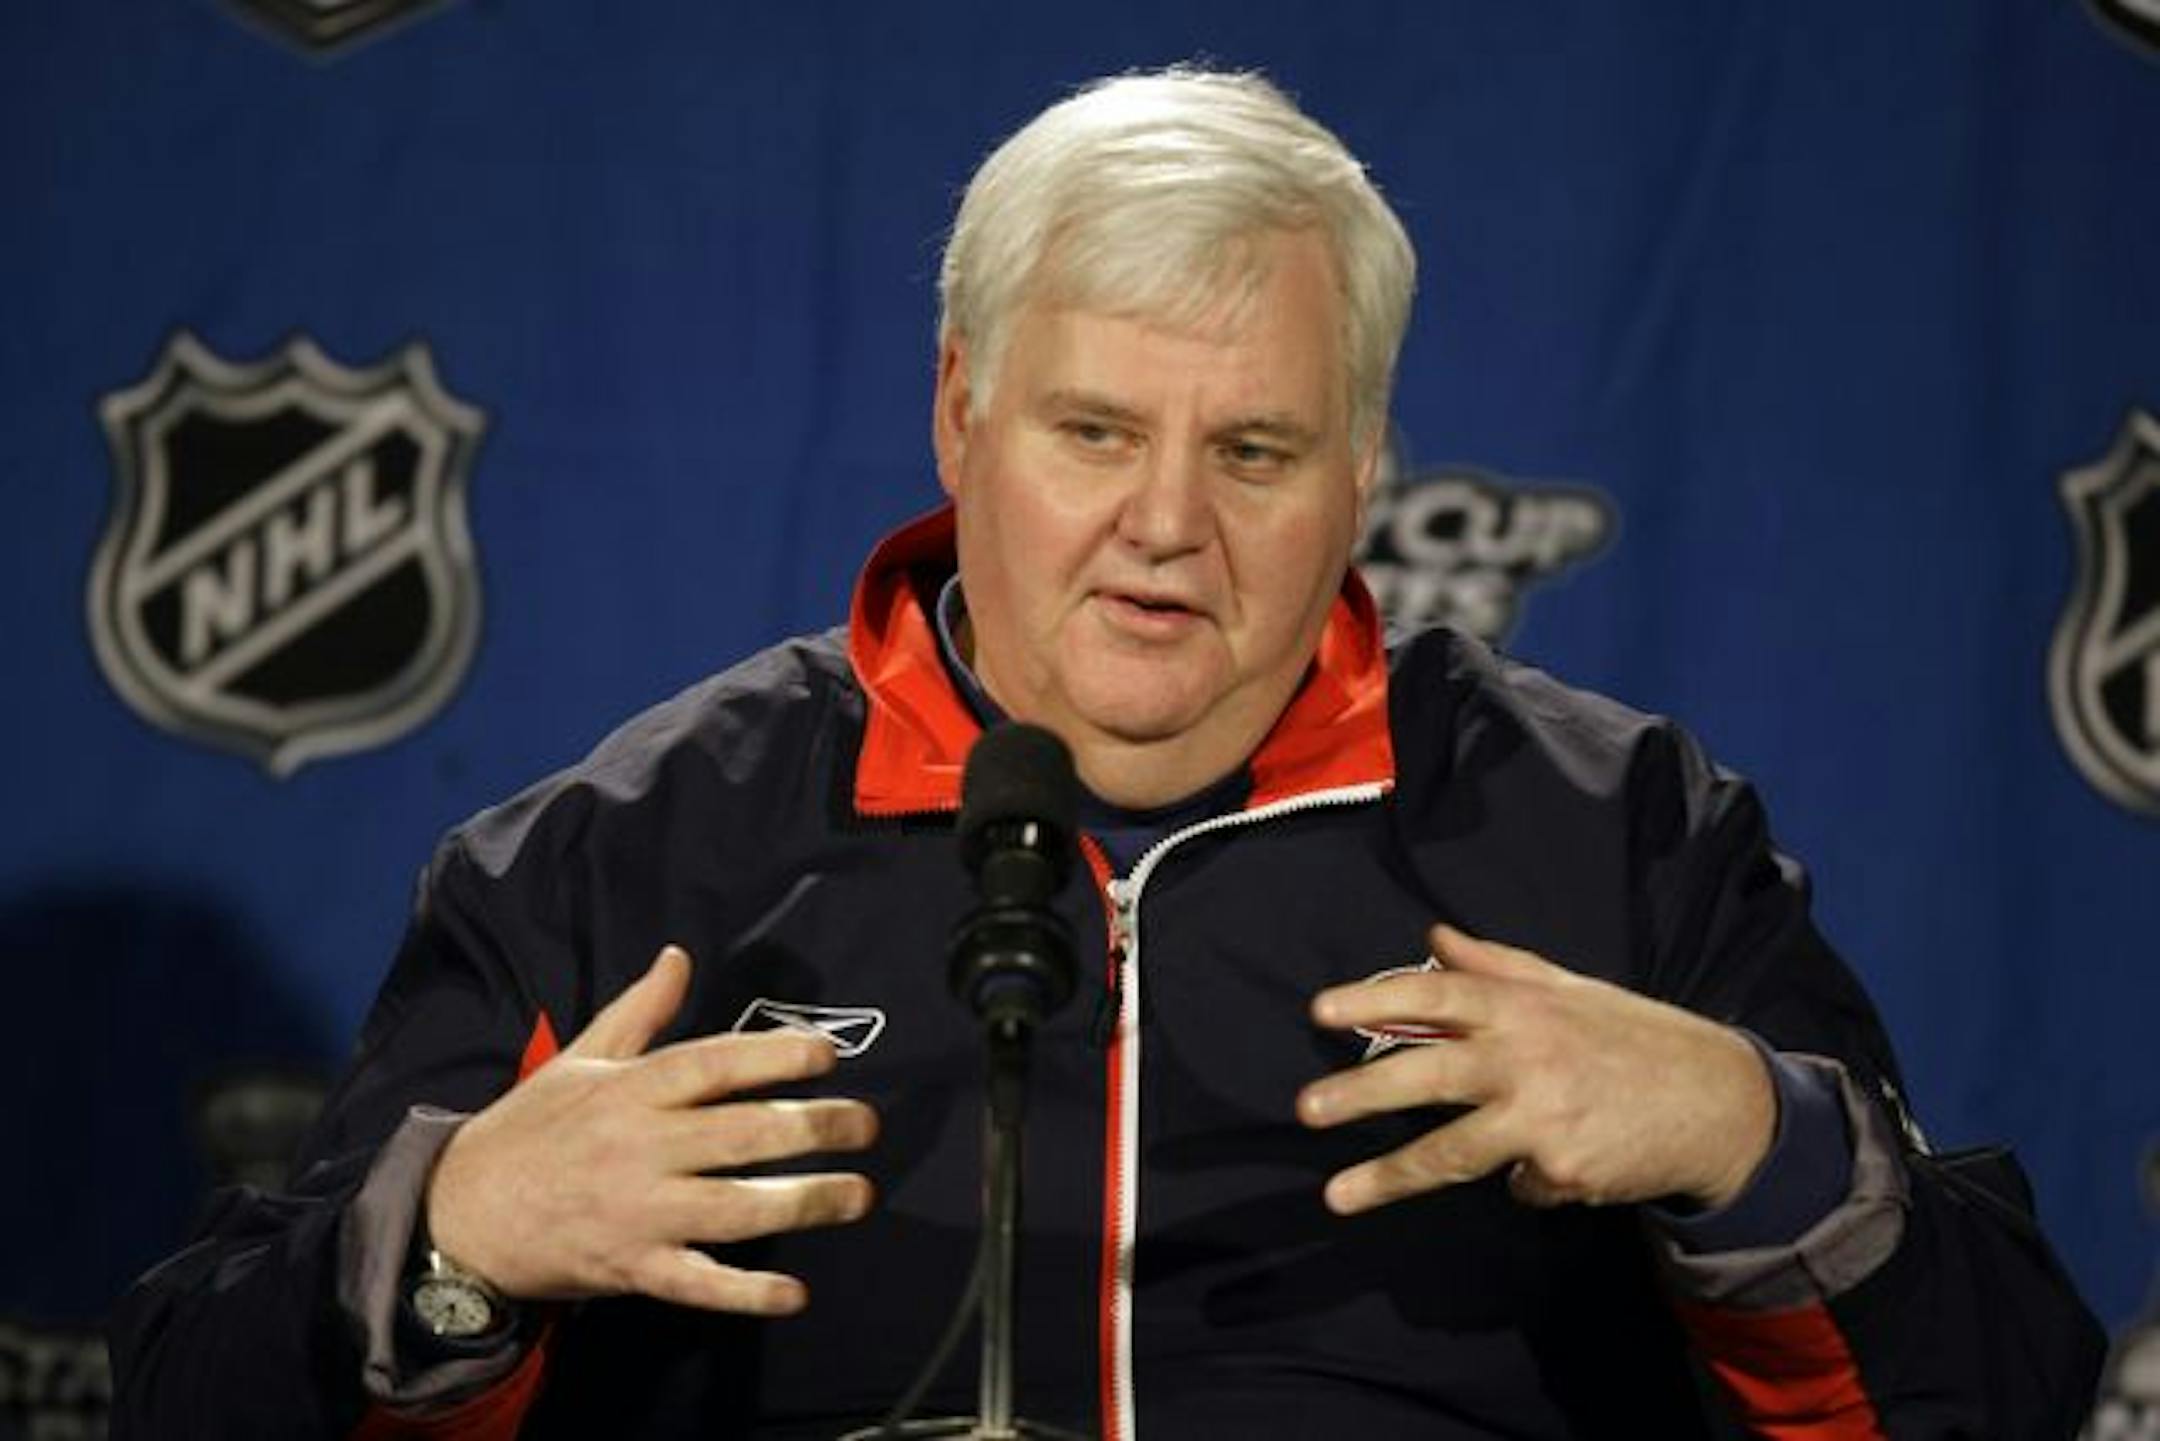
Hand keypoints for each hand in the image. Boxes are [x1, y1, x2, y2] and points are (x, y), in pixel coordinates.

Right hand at [425, 945, 877, 1315]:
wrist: (457, 1215)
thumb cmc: (527, 1130)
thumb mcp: (577, 1060)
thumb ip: (639, 1012)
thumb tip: (678, 956)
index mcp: (630, 1091)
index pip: (713, 1065)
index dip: (774, 1058)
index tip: (827, 1056)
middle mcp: (639, 1148)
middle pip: (741, 1134)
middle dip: (814, 1128)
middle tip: (867, 1125)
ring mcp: (636, 1213)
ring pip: (733, 1208)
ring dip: (804, 1203)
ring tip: (858, 1195)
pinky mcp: (630, 1268)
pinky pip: (698, 1283)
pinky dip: (746, 1292)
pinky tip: (794, 1292)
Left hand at [1297, 924, 1772, 1215]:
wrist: (1719, 1104)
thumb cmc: (1633, 1038)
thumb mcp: (1570, 989)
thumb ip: (1496, 966)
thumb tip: (1433, 937)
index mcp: (1523, 1007)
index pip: (1435, 996)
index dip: (1374, 999)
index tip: (1320, 1012)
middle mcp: (1527, 1059)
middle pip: (1427, 1077)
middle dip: (1360, 1094)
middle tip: (1305, 1109)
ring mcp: (1543, 1121)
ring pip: (1450, 1153)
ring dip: (1388, 1176)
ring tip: (1334, 1196)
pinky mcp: (1562, 1173)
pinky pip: (1515, 1183)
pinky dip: (1522, 1176)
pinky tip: (1558, 1160)